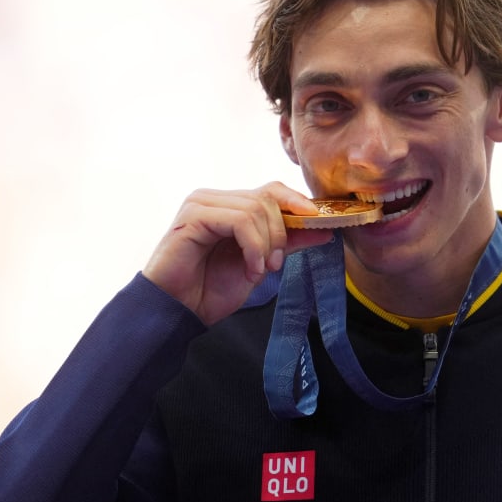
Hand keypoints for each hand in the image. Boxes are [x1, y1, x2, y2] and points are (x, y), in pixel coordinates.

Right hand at [142, 182, 331, 324]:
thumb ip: (287, 244)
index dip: (298, 203)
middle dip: (282, 232)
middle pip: (268, 197)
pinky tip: (251, 268)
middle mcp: (215, 199)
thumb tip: (324, 231)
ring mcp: (202, 203)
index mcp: (230, 206)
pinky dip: (253, 246)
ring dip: (267, 244)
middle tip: (276, 264)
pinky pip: (239, 220)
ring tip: (260, 270)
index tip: (321, 224)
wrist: (178, 311)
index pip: (272, 190)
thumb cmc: (210, 289)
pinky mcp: (193, 215)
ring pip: (256, 209)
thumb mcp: (260, 265)